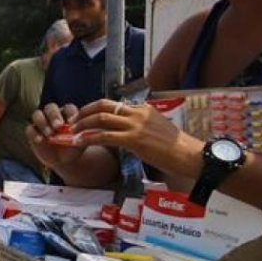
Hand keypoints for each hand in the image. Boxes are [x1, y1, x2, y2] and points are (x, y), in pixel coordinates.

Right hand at [26, 103, 88, 171]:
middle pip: (50, 108)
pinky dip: (34, 133)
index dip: (70, 113)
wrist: (64, 161)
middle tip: (58, 126)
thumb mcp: (82, 142)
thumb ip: (84, 135)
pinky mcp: (33, 132)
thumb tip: (91, 130)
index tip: (72, 122)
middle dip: (53, 116)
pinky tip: (40, 140)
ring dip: (43, 123)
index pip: (68, 108)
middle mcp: (53, 115)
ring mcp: (41, 122)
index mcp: (67, 114)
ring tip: (49, 134)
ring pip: (37, 114)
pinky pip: (30, 128)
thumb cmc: (74, 148)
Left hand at [69, 99, 202, 176]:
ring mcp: (135, 125)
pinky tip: (79, 142)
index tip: (84, 115)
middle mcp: (137, 113)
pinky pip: (105, 136)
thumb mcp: (157, 130)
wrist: (189, 155)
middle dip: (84, 111)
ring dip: (82, 124)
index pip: (113, 104)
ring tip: (72, 131)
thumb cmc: (176, 148)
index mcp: (143, 109)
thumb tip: (128, 133)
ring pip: (100, 119)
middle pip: (103, 106)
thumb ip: (141, 127)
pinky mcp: (134, 139)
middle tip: (73, 119)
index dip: (95, 109)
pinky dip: (89, 138)